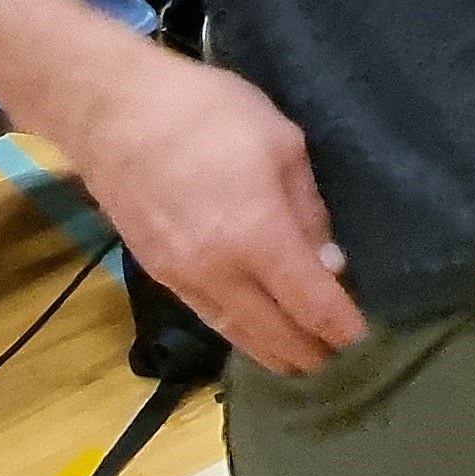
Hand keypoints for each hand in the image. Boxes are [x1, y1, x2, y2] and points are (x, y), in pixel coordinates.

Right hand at [37, 37, 363, 374]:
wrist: (112, 113)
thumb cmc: (207, 113)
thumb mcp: (281, 143)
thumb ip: (308, 209)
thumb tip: (329, 261)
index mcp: (259, 236)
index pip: (311, 302)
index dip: (340, 327)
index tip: (362, 341)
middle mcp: (221, 271)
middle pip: (274, 332)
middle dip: (309, 352)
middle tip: (337, 361)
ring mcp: (183, 277)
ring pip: (236, 333)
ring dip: (272, 352)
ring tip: (299, 362)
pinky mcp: (157, 273)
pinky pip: (207, 316)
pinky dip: (237, 333)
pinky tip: (250, 333)